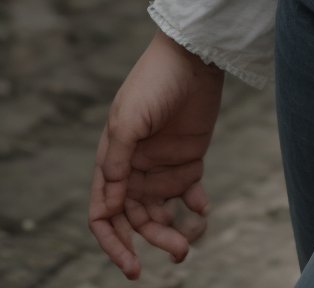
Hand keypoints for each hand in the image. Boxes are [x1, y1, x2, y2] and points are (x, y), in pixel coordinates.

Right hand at [88, 28, 224, 278]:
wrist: (194, 55)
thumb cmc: (154, 82)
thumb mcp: (129, 120)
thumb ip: (117, 162)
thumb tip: (109, 207)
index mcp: (112, 161)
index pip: (104, 213)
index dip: (113, 242)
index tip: (132, 265)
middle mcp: (135, 168)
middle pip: (136, 219)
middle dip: (152, 241)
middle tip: (177, 253)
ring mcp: (162, 164)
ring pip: (162, 212)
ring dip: (173, 232)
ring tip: (190, 241)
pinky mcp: (190, 157)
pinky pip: (190, 194)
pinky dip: (195, 208)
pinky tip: (203, 208)